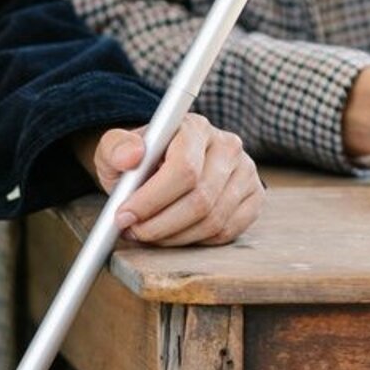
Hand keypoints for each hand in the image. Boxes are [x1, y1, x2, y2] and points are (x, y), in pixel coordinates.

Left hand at [76, 113, 262, 245]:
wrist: (163, 166)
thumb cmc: (139, 161)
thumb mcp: (115, 150)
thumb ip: (115, 148)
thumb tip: (131, 156)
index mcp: (195, 128)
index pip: (183, 168)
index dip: (152, 199)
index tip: (124, 216)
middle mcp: (227, 147)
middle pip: (200, 200)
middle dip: (159, 224)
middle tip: (132, 232)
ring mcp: (245, 172)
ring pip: (213, 221)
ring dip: (174, 237)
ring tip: (147, 234)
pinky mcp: (254, 197)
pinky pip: (226, 231)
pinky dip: (195, 241)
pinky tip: (173, 235)